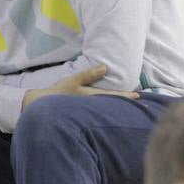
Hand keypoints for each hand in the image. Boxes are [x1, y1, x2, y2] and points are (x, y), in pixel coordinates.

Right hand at [21, 65, 138, 108]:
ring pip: (106, 110)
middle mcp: (92, 107)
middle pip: (112, 105)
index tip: (137, 96)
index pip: (112, 96)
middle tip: (142, 106)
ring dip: (118, 108)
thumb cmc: (58, 93)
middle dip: (125, 105)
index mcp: (91, 97)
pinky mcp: (83, 116)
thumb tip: (105, 67)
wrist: (41, 106)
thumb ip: (89, 75)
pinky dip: (107, 112)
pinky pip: (99, 114)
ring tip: (130, 109)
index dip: (125, 96)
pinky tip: (111, 113)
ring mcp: (88, 113)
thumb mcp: (73, 81)